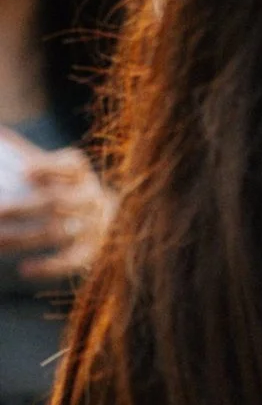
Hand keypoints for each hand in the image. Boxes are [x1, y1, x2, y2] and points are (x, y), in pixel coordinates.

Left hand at [0, 142, 115, 282]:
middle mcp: (91, 196)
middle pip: (56, 201)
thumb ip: (28, 157)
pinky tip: (24, 268)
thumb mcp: (54, 170)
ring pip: (57, 232)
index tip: (23, 171)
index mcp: (80, 172)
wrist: (108, 218)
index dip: (48, 167)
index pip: (70, 166)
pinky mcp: (92, 250)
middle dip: (22, 208)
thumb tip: (1, 136)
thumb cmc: (65, 188)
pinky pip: (72, 259)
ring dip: (22, 238)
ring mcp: (94, 224)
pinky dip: (49, 266)